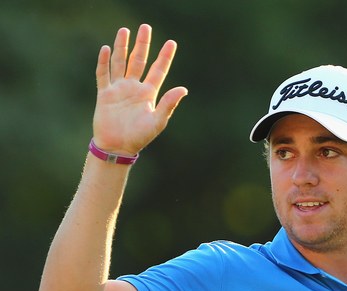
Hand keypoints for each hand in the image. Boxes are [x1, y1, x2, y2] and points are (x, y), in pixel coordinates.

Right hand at [92, 24, 187, 155]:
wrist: (118, 148)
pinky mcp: (104, 94)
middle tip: (146, 27)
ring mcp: (119, 89)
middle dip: (143, 44)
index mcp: (149, 93)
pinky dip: (103, 62)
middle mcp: (134, 88)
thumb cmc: (140, 137)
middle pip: (139, 60)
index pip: (158, 70)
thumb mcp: (158, 121)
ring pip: (120, 62)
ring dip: (122, 47)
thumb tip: (183, 89)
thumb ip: (169, 104)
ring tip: (125, 30)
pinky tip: (105, 49)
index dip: (165, 56)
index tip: (172, 42)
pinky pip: (103, 74)